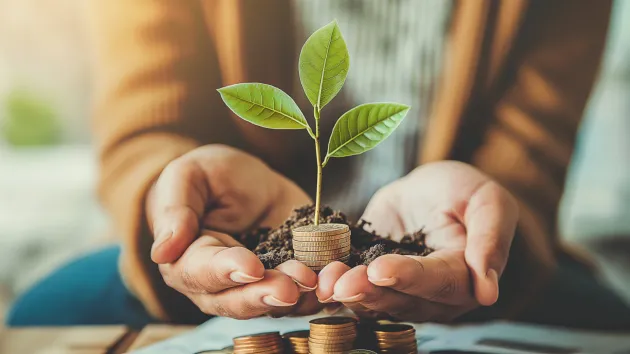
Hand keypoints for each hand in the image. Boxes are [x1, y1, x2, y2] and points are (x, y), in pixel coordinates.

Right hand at [146, 145, 321, 318]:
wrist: (244, 181)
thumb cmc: (208, 178)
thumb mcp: (188, 177)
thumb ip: (175, 210)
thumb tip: (162, 251)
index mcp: (187, 259)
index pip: (201, 272)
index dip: (225, 271)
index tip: (250, 266)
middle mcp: (219, 284)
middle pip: (235, 301)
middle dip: (263, 295)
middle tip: (289, 287)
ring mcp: (256, 286)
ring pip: (271, 304)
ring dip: (295, 298)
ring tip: (315, 282)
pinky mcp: (287, 279)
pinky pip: (302, 295)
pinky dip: (318, 292)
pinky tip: (333, 281)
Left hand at [316, 161, 518, 321]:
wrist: (428, 192)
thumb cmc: (463, 192)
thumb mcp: (487, 200)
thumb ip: (490, 239)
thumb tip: (488, 291)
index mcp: (464, 277)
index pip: (437, 282)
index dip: (409, 277)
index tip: (381, 269)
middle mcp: (431, 296)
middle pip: (400, 300)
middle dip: (368, 291)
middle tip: (341, 283)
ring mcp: (398, 293)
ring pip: (373, 301)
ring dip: (346, 293)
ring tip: (324, 281)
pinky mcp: (370, 282)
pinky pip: (352, 288)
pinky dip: (332, 284)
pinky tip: (313, 277)